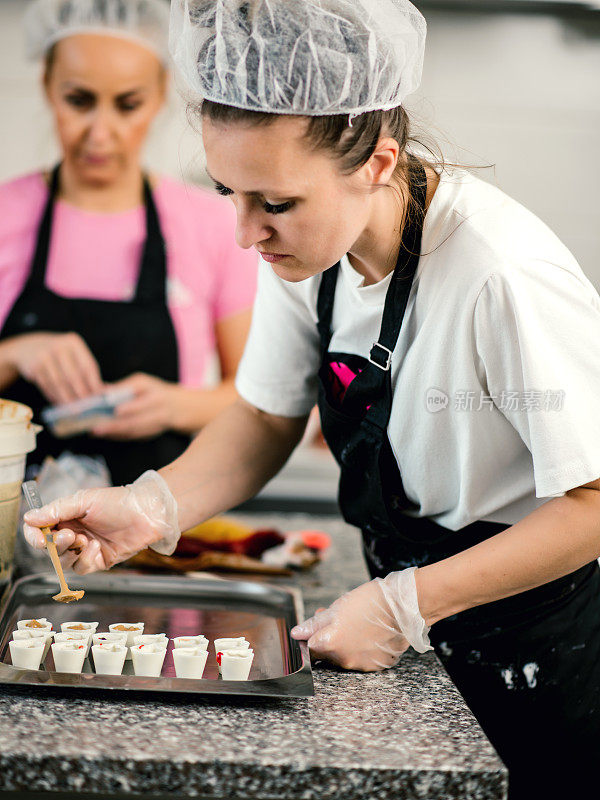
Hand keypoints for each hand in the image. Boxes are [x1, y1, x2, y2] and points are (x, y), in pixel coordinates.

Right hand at [6, 331, 102, 403]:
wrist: (28, 347)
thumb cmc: (59, 355)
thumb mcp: (73, 355)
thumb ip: (86, 371)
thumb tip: (103, 391)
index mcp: (74, 342)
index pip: (88, 366)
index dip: (94, 384)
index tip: (99, 398)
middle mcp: (59, 347)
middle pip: (74, 376)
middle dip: (81, 394)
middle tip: (86, 408)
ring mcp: (44, 356)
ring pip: (59, 383)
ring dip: (67, 398)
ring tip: (73, 409)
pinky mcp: (33, 366)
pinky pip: (47, 385)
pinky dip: (54, 396)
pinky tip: (59, 403)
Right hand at [22, 471, 179, 573]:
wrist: (147, 513)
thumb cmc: (118, 502)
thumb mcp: (85, 500)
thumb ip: (57, 510)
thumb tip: (30, 517)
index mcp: (66, 516)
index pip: (39, 529)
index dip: (34, 536)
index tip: (40, 538)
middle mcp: (73, 533)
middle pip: (49, 548)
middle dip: (55, 544)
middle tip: (68, 536)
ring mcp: (85, 548)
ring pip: (63, 561)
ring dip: (71, 552)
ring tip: (85, 539)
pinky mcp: (99, 560)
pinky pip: (82, 567)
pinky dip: (86, 558)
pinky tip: (97, 546)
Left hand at [91, 373, 176, 439]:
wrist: (177, 408)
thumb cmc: (155, 391)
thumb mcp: (143, 382)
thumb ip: (124, 386)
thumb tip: (102, 390)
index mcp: (158, 398)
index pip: (144, 404)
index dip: (130, 408)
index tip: (115, 410)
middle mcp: (158, 414)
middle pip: (136, 422)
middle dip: (115, 426)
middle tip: (97, 428)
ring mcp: (155, 428)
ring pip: (133, 432)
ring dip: (114, 433)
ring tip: (96, 432)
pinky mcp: (149, 435)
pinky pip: (132, 437)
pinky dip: (118, 436)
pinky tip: (105, 434)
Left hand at [290, 567, 432, 671]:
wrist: (403, 606)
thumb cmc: (370, 602)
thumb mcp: (337, 608)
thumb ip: (315, 624)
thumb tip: (297, 634)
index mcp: (331, 644)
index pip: (310, 650)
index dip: (312, 637)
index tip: (317, 629)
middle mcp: (345, 660)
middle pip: (328, 654)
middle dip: (330, 638)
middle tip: (339, 618)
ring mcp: (362, 665)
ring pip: (346, 657)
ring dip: (346, 644)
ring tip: (358, 624)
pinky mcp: (378, 665)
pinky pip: (363, 660)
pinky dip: (363, 649)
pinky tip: (370, 633)